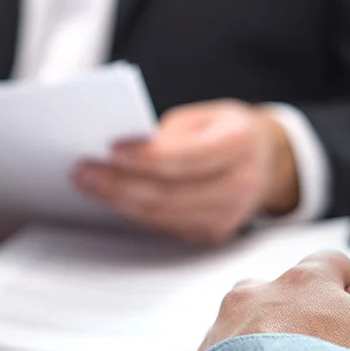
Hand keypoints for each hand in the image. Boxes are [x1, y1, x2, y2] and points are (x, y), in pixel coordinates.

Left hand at [74, 100, 298, 243]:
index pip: (186, 158)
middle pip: (168, 193)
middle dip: (120, 183)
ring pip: (162, 214)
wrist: (267, 162)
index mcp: (240, 144)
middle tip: (82, 171)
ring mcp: (228, 216)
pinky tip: (110, 197)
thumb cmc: (227, 131)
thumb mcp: (205, 117)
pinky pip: (165, 226)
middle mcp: (240, 185)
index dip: (145, 158)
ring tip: (87, 182)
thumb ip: (170, 134)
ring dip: (119, 200)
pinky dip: (134, 211)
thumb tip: (121, 154)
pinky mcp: (213, 234)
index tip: (109, 150)